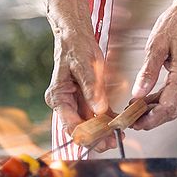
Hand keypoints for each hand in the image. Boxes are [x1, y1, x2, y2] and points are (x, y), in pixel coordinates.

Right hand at [45, 17, 108, 146]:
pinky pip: (95, 113)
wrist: (75, 35)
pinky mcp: (85, 98)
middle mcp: (64, 103)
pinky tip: (118, 123)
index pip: (70, 124)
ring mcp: (74, 102)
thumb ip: (92, 89)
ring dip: (102, 131)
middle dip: (96, 137)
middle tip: (114, 141)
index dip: (87, 134)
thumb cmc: (76, 47)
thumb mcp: (85, 66)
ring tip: (119, 136)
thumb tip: (99, 110)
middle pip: (79, 127)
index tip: (103, 138)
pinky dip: (105, 119)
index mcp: (58, 96)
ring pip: (88, 123)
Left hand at [126, 0, 176, 132]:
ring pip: (173, 105)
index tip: (133, 121)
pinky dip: (159, 101)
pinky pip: (173, 95)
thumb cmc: (174, 24)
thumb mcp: (155, 46)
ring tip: (134, 112)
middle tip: (131, 121)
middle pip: (171, 110)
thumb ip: (147, 72)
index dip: (150, 118)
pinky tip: (145, 100)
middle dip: (151, 120)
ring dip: (154, 112)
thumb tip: (138, 94)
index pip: (167, 106)